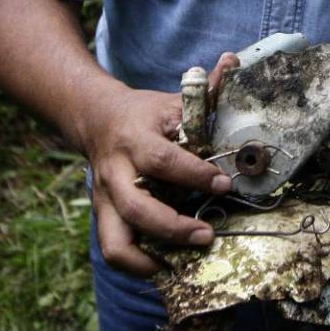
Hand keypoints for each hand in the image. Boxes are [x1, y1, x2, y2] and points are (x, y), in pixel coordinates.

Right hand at [82, 52, 238, 275]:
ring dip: (148, 258)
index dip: (194, 174)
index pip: (163, 161)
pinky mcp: (103, 215)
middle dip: (174, 226)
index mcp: (136, 140)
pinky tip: (164, 268)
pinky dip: (136, 265)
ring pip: (115, 240)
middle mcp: (116, 173)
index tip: (224, 183)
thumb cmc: (145, 114)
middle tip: (208, 235)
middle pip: (137, 208)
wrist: (95, 119)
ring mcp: (105, 199)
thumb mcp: (173, 100)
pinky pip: (113, 250)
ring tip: (181, 264)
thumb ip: (205, 91)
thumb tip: (234, 62)